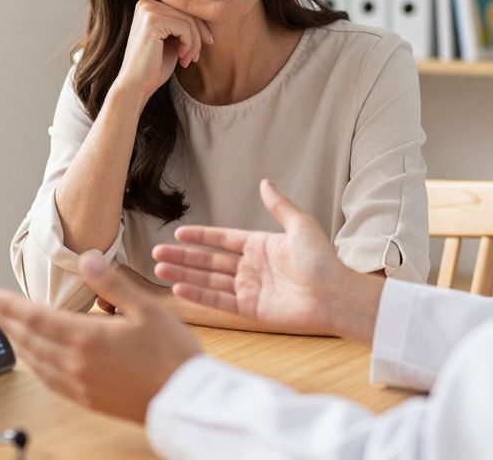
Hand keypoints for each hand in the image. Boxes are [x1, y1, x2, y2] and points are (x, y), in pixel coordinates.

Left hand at [0, 252, 201, 422]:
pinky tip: (36, 361)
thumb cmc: (172, 354)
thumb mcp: (146, 308)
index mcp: (87, 338)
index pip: (35, 318)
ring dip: (19, 344)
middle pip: (29, 340)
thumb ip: (112, 283)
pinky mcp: (88, 400)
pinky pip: (50, 382)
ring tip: (10, 330)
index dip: (10, 306)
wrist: (187, 400)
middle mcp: (76, 364)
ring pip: (36, 362)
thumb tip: (86, 259)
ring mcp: (80, 385)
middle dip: (8, 323)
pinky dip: (35, 367)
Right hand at [114, 0, 214, 100]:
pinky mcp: (152, 21)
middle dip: (197, 37)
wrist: (136, 85)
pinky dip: (189, 45)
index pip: (182, 11)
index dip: (197, 29)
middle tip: (195, 58)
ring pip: (188, 21)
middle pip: (186, 14)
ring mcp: (148, 10)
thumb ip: (182, 25)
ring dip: (194, 44)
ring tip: (188, 60)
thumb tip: (207, 16)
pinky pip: (184, 28)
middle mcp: (146, 4)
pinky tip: (181, 58)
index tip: (200, 49)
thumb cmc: (154, 66)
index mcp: (148, 6)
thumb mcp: (172, 41)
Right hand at [152, 179, 384, 343]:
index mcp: (261, 246)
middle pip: (209, 261)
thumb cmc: (322, 260)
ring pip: (209, 280)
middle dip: (183, 257)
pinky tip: (178, 289)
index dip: (200, 237)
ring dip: (184, 275)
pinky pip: (219, 301)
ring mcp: (250, 289)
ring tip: (160, 269)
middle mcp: (252, 267)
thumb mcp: (300, 226)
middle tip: (157, 253)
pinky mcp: (251, 310)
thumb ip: (279, 206)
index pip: (223, 239)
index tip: (178, 233)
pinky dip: (198, 295)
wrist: (335, 296)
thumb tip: (265, 182)